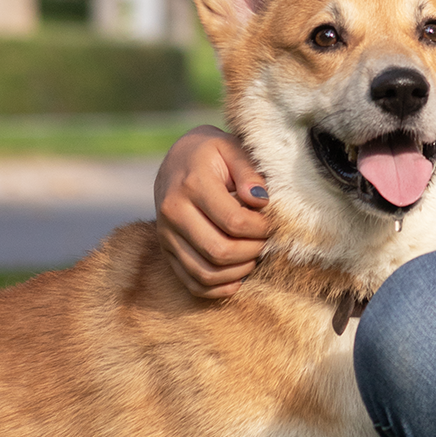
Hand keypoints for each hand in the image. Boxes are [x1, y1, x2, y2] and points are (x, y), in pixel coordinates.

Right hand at [154, 125, 269, 298]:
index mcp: (192, 185)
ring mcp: (166, 235)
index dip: (260, 229)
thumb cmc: (212, 152)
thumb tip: (260, 200)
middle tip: (265, 242)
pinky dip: (217, 288)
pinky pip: (190, 282)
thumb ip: (249, 171)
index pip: (234, 222)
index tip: (270, 223)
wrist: (177, 158)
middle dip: (252, 252)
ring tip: (253, 256)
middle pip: (219, 251)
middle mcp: (173, 212)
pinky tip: (236, 277)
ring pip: (205, 273)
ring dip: (237, 272)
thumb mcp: (232, 148)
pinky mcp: (165, 250)